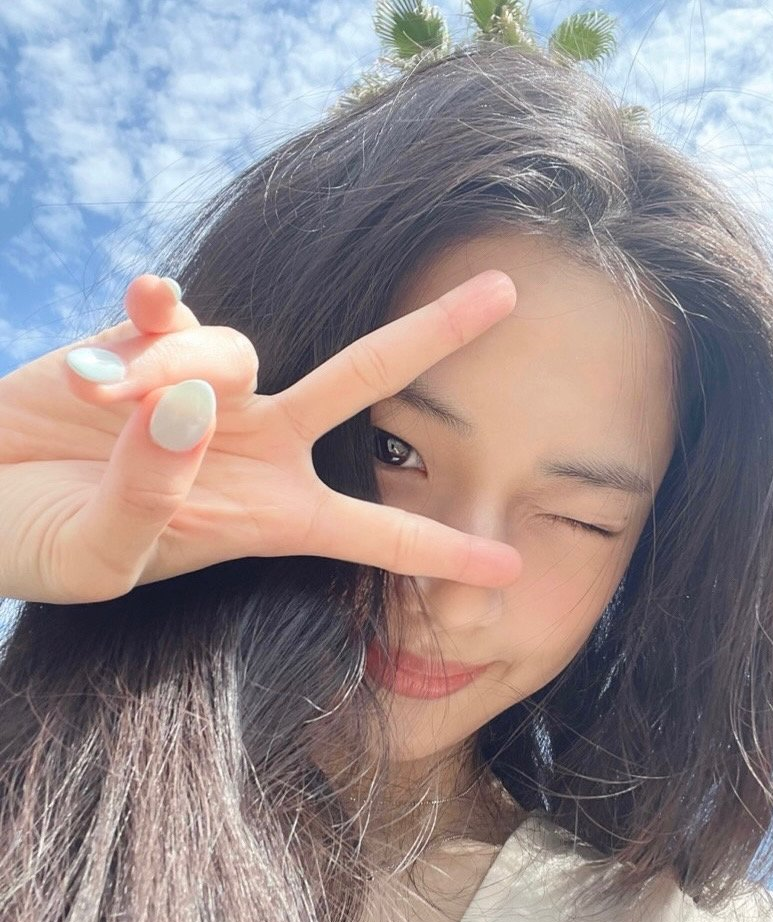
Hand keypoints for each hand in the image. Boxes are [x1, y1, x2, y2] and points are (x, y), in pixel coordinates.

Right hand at [0, 271, 521, 604]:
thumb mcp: (96, 556)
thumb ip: (150, 493)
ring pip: (233, 349)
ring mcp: (205, 389)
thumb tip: (193, 405)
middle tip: (508, 292)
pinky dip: (156, 310)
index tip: (511, 564)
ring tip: (97, 404)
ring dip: (171, 370)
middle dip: (433, 337)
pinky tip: (137, 305)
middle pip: (364, 381)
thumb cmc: (36, 546)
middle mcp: (254, 445)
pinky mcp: (148, 342)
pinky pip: (175, 309)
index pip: (370, 534)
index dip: (439, 549)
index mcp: (264, 516)